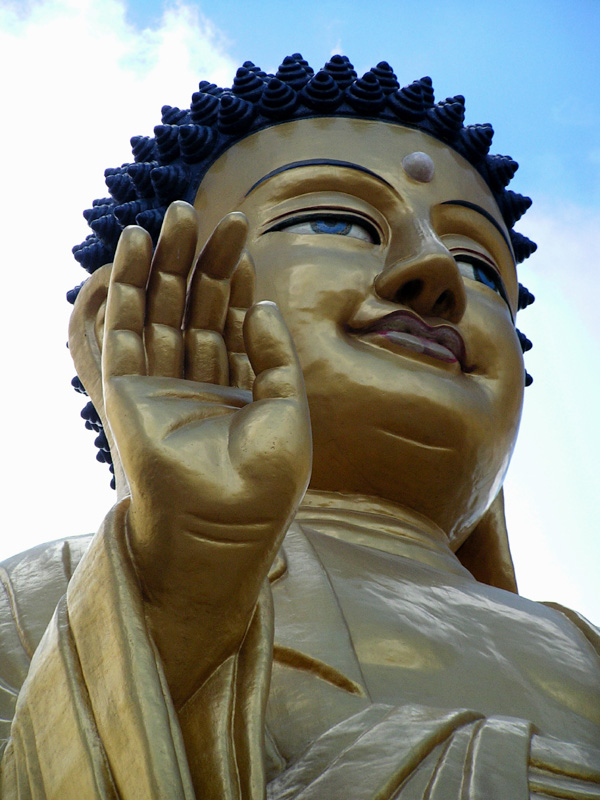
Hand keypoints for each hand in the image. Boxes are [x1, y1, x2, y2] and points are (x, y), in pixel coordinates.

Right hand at [102, 201, 311, 703]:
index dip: (234, 278)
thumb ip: (276, 353)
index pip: (231, 321)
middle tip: (200, 211)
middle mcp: (197, 384)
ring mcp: (161, 387)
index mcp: (236, 389)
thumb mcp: (289, 407)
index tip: (241, 236)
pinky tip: (131, 252)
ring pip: (158, 312)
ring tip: (168, 217)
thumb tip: (262, 304)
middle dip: (197, 261)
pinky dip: (125, 293)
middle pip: (193, 308)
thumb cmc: (266, 481)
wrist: (225, 526)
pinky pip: (124, 334)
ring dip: (160, 265)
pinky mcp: (127, 393)